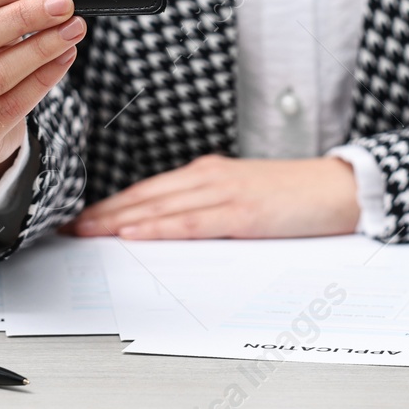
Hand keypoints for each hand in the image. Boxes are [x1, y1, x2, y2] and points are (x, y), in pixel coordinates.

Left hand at [69, 154, 359, 238]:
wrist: (340, 189)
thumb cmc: (297, 198)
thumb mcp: (246, 198)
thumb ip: (210, 210)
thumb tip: (171, 230)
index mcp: (210, 175)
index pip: (149, 190)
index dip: (112, 204)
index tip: (82, 218)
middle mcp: (210, 178)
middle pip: (145, 196)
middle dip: (103, 213)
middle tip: (68, 227)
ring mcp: (225, 193)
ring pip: (159, 206)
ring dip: (117, 219)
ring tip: (86, 232)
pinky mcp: (241, 212)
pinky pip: (190, 222)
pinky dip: (157, 226)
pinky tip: (133, 233)